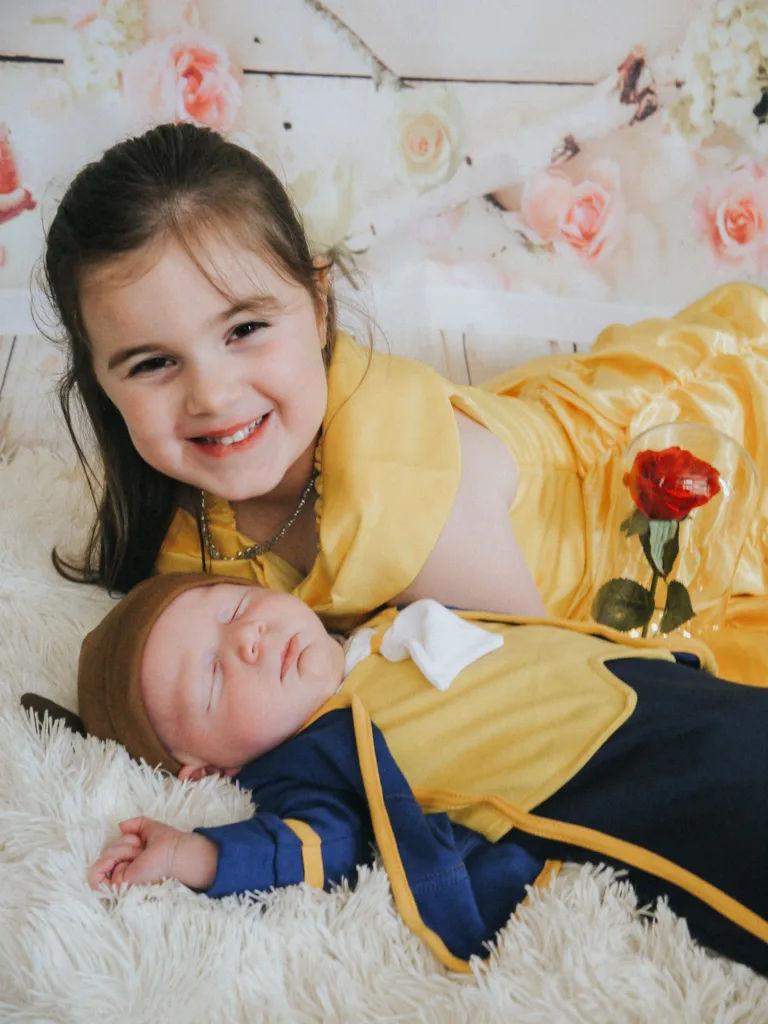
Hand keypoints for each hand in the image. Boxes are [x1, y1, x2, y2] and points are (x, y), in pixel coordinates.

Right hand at [89, 817, 217, 891]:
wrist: (174, 854)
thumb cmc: (166, 842)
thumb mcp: (148, 828)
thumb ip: (135, 824)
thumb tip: (120, 826)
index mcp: (131, 858)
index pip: (112, 849)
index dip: (124, 841)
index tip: (139, 842)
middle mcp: (124, 868)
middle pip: (107, 852)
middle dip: (123, 845)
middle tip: (141, 849)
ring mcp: (120, 877)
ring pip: (103, 859)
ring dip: (121, 851)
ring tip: (138, 854)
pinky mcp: (119, 884)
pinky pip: (97, 872)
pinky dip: (106, 862)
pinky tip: (122, 861)